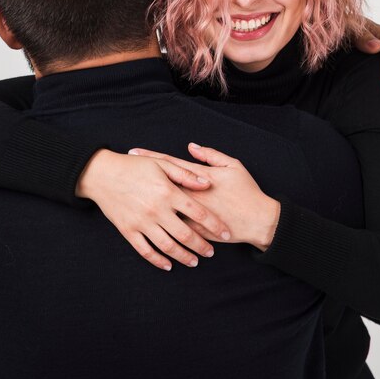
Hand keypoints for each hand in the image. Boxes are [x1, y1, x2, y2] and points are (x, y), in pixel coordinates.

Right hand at [75, 149, 231, 270]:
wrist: (101, 174)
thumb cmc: (133, 166)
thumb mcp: (161, 163)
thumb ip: (186, 174)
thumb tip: (207, 184)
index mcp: (168, 192)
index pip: (198, 213)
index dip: (215, 225)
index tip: (226, 234)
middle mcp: (157, 210)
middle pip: (186, 235)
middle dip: (202, 246)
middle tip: (211, 253)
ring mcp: (142, 223)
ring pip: (168, 246)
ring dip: (183, 257)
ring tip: (194, 262)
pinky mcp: (128, 231)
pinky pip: (146, 251)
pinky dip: (158, 261)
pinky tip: (168, 265)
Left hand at [129, 144, 280, 250]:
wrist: (257, 221)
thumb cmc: (247, 192)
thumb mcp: (233, 166)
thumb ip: (211, 155)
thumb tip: (191, 147)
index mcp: (200, 178)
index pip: (170, 165)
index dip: (151, 158)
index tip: (133, 153)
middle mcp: (192, 196)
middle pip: (161, 185)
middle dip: (140, 178)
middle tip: (121, 172)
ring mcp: (192, 215)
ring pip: (164, 208)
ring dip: (145, 202)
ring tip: (126, 197)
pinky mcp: (195, 231)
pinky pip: (173, 229)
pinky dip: (158, 226)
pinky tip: (143, 224)